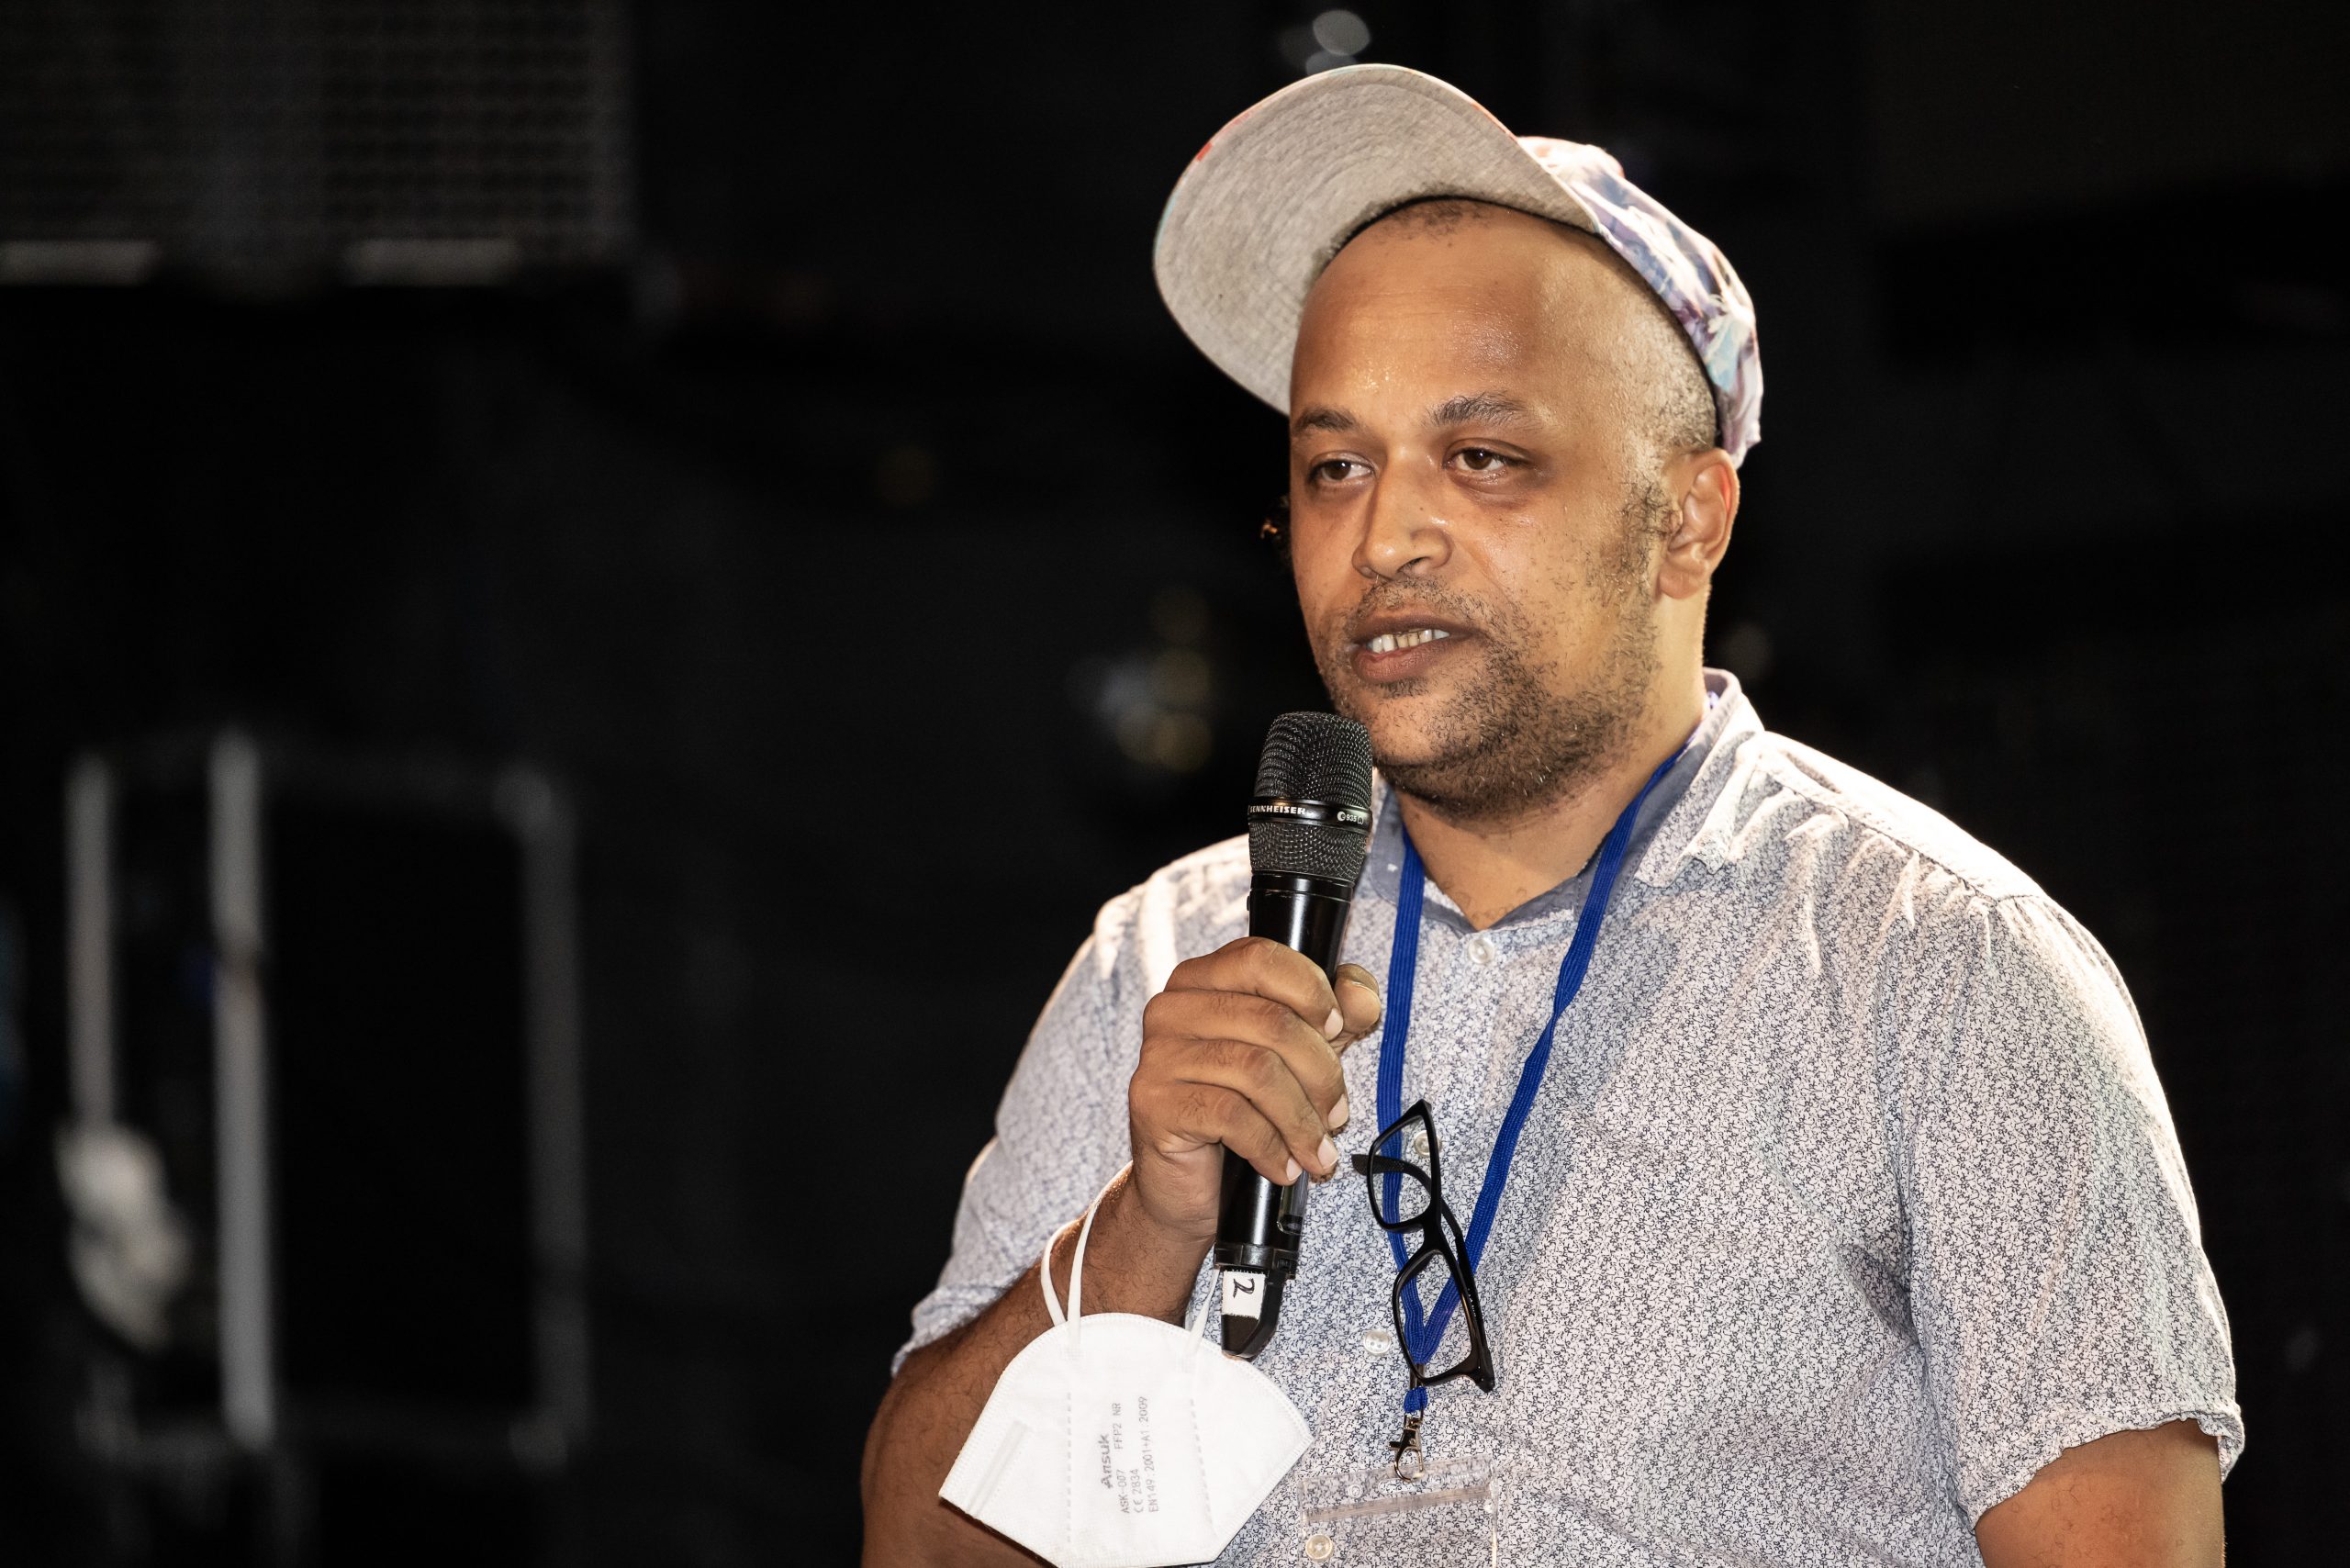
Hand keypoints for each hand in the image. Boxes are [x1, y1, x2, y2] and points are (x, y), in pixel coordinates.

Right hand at [1127, 939, 1383, 1242]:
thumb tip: (1360, 996)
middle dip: (1320, 1074)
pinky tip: (1282, 1165)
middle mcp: (1172, 1008)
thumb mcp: (1297, 1056)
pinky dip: (1271, 1146)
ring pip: (1257, 1070)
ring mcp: (1158, 1055)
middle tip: (1337, 1114)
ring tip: (1316, 1150)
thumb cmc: (1242, 1112)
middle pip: (1270, 1020)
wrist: (1188, 1184)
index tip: (1338, 1027)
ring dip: (1301, 1119)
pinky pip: (1232, 1116)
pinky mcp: (1153, 1102)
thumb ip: (1333, 1017)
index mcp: (1202, 981)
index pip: (1259, 959)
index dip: (1310, 990)